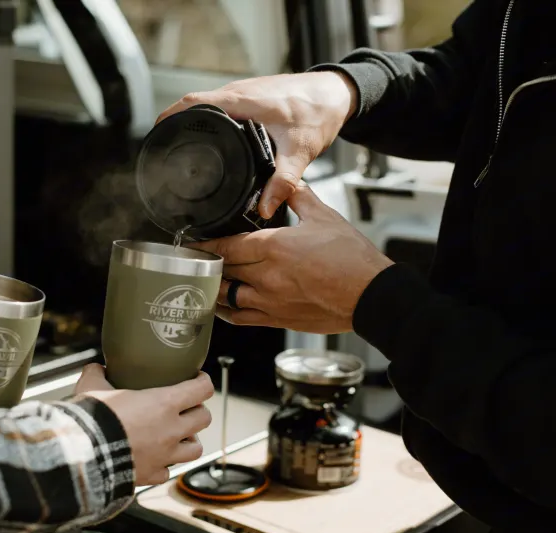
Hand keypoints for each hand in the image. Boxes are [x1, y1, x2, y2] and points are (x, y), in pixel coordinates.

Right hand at [73, 364, 213, 485]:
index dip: (203, 382)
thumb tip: (95, 368)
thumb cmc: (92, 418)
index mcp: (163, 403)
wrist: (83, 455)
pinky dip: (164, 465)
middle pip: (204, 418)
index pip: (202, 389)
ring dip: (189, 440)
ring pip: (196, 449)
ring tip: (178, 436)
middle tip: (186, 407)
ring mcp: (164, 456)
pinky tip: (155, 459)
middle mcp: (171, 430)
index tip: (198, 379)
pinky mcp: (152, 475)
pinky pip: (168, 471)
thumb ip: (97, 374)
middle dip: (198, 411)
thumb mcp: (92, 387)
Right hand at [157, 71, 357, 218]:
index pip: (192, 104)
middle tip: (165, 150)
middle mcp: (238, 93)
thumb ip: (283, 182)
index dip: (169, 118)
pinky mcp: (250, 99)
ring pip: (207, 106)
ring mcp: (243, 93)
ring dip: (193, 123)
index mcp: (241, 101)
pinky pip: (220, 107)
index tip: (157, 136)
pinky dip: (210, 122)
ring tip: (182, 147)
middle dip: (176, 126)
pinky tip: (211, 140)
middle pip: (193, 105)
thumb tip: (266, 207)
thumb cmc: (319, 111)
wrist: (336, 93)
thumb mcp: (300, 151)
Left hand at [191, 183, 392, 333]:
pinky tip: (220, 305)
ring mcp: (270, 301)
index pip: (227, 245)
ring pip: (227, 295)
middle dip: (209, 262)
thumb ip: (299, 197)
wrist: (371, 296)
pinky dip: (226, 311)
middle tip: (196, 257)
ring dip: (214, 286)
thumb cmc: (353, 260)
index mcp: (275, 247)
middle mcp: (267, 276)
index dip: (205, 244)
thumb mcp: (324, 217)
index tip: (191, 242)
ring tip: (206, 278)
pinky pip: (241, 317)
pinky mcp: (277, 320)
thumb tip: (287, 183)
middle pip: (224, 268)